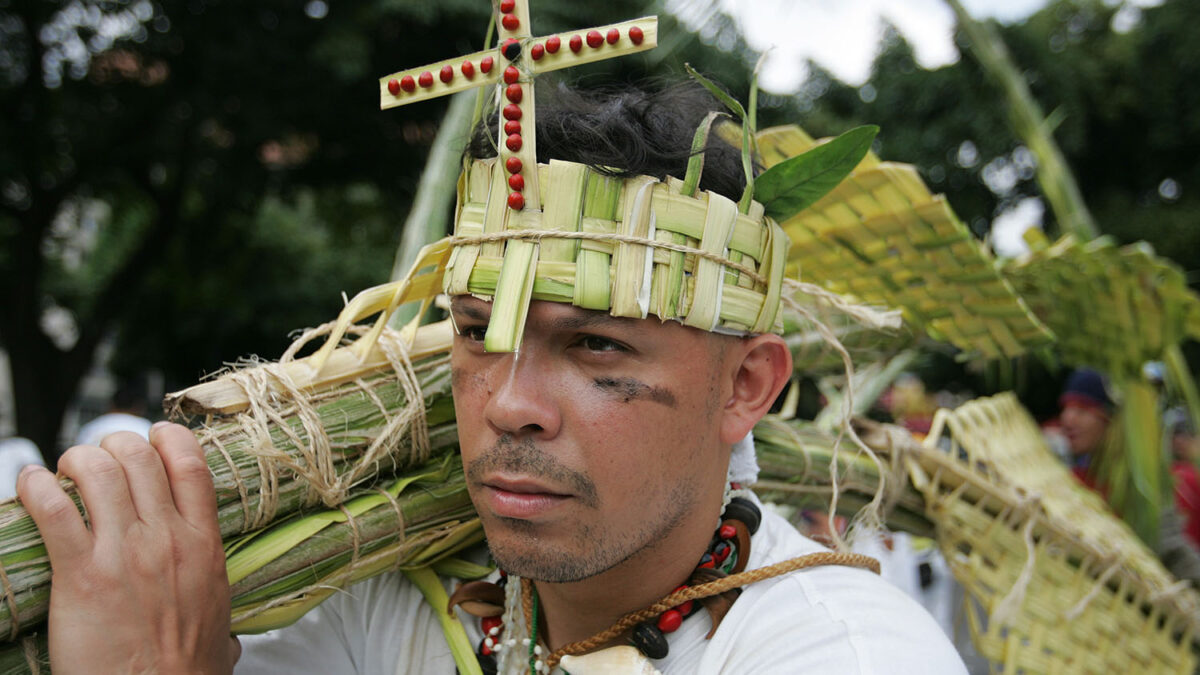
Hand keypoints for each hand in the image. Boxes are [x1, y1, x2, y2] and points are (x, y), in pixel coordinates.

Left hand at [17, 423, 239, 673]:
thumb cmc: (186, 672)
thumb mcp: (220, 625)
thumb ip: (219, 613)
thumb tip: (226, 640)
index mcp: (204, 543)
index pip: (189, 463)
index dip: (165, 437)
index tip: (149, 439)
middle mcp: (167, 538)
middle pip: (138, 455)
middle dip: (111, 445)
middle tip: (96, 459)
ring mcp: (124, 553)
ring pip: (97, 471)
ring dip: (74, 460)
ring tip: (62, 472)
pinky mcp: (82, 575)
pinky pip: (54, 510)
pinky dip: (36, 488)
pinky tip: (31, 485)